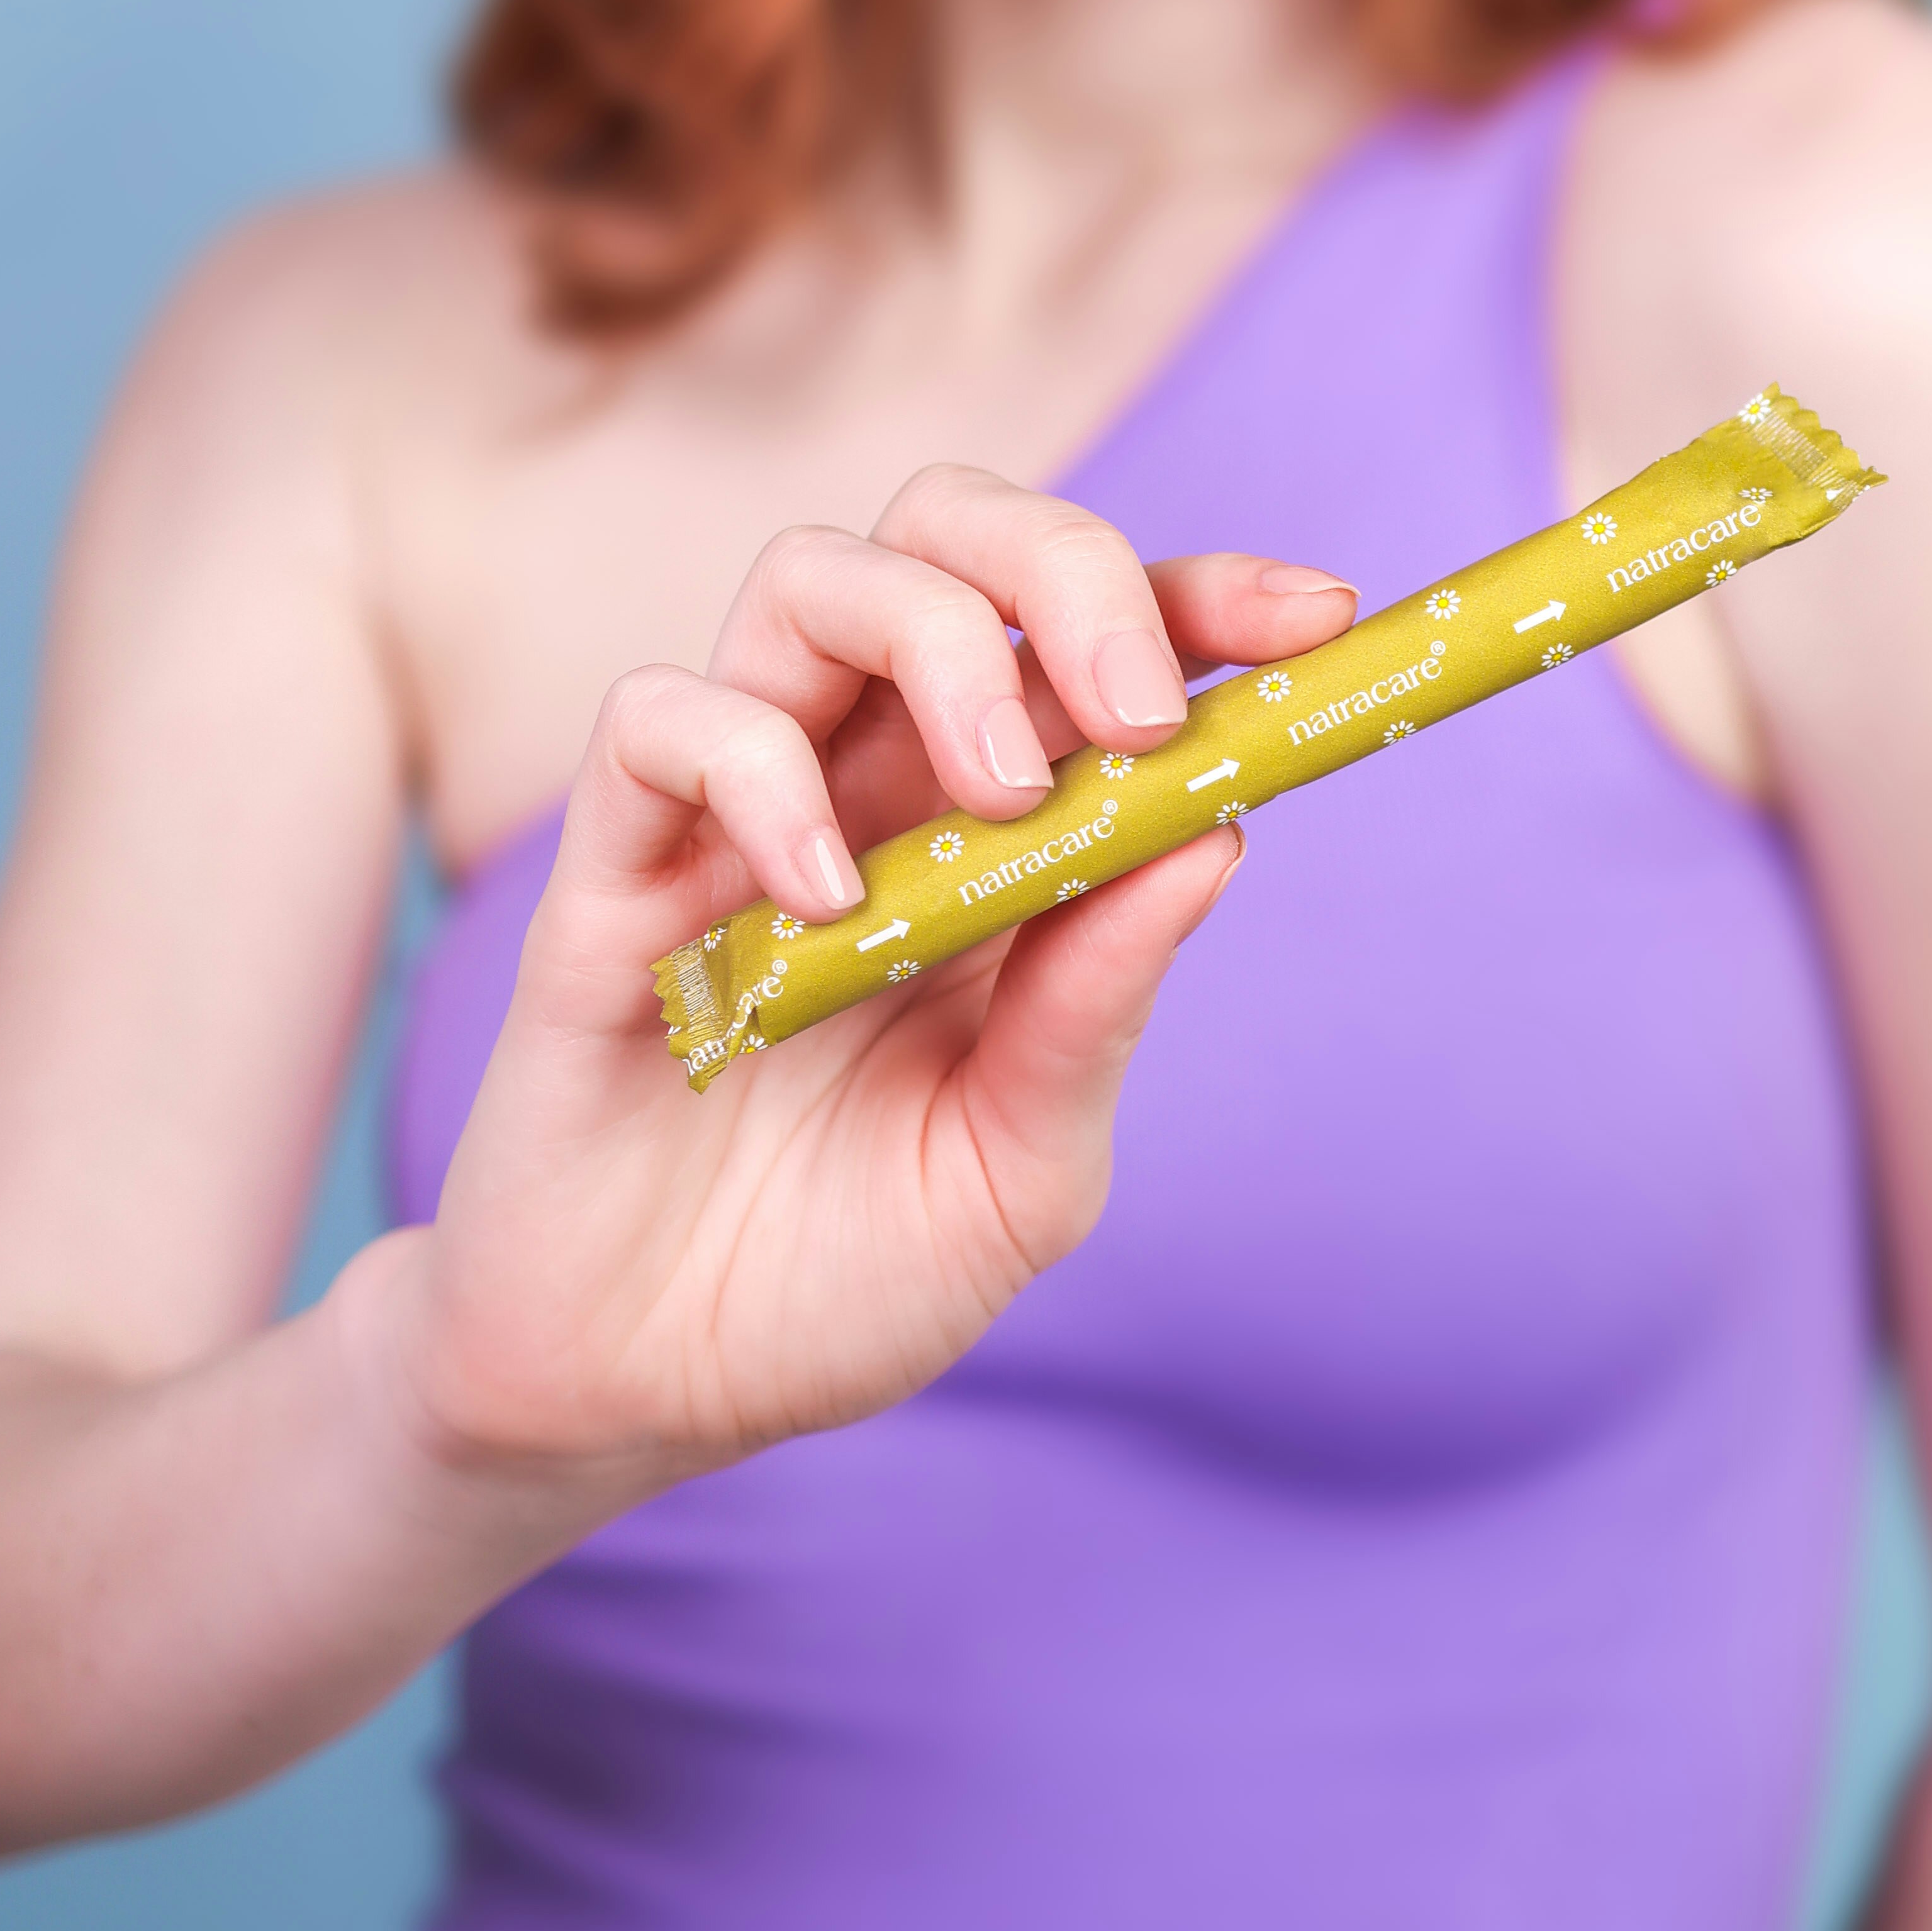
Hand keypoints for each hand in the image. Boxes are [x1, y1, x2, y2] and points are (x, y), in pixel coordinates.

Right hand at [372, 468, 1358, 1492]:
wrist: (645, 1397)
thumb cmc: (842, 1277)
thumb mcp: (1019, 1170)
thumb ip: (1096, 1009)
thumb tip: (1219, 833)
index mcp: (992, 833)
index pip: (1098, 639)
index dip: (1205, 598)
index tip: (1320, 621)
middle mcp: (867, 784)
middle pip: (947, 533)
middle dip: (1064, 566)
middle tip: (1133, 710)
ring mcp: (734, 814)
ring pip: (809, 580)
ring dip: (934, 643)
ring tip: (995, 802)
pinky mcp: (611, 870)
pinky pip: (657, 720)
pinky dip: (754, 767)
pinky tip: (823, 896)